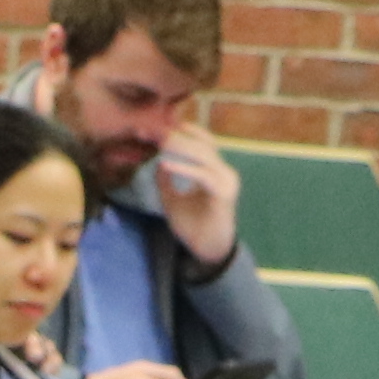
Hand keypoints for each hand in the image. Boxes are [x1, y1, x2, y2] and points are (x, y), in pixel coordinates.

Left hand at [151, 123, 238, 263]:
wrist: (208, 251)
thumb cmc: (193, 226)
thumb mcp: (172, 200)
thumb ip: (166, 181)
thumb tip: (158, 162)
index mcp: (214, 170)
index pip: (200, 142)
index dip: (180, 132)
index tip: (155, 127)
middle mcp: (223, 171)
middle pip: (201, 143)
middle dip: (176, 135)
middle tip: (152, 130)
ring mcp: (226, 181)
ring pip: (204, 155)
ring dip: (180, 146)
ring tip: (159, 140)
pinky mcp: (224, 193)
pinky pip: (203, 175)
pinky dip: (184, 169)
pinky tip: (165, 164)